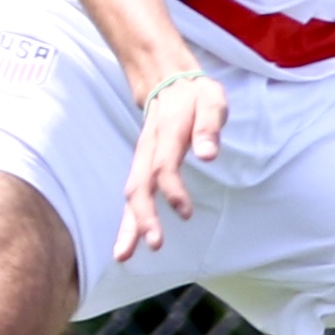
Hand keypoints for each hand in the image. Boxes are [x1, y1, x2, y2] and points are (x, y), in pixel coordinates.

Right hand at [116, 72, 229, 259]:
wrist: (165, 78)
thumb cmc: (195, 95)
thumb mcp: (211, 100)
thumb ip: (209, 126)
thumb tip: (209, 155)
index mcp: (167, 133)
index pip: (164, 165)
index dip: (173, 190)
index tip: (185, 213)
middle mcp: (149, 149)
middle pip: (140, 185)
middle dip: (143, 216)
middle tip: (154, 244)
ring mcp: (141, 159)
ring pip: (131, 193)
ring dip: (128, 224)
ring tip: (124, 255)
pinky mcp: (141, 167)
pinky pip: (133, 195)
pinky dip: (128, 220)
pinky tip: (126, 245)